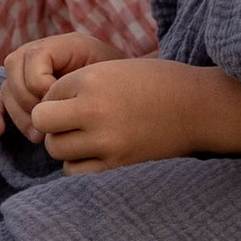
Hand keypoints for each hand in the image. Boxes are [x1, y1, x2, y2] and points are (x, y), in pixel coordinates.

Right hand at [0, 28, 108, 139]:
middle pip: (14, 74)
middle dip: (30, 103)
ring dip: (19, 116)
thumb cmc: (117, 86)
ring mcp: (25, 74)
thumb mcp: (108, 75)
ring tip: (39, 136)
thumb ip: (82, 79)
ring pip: (6, 92)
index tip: (65, 101)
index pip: (34, 58)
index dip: (43, 82)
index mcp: (60, 45)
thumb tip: (48, 102)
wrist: (122, 96)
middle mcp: (37, 54)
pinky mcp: (18, 94)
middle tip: (52, 124)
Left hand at [25, 57, 240, 172]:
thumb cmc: (156, 83)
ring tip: (84, 136)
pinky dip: (77, 164)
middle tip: (71, 120)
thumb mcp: (114, 69)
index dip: (58, 97)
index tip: (79, 98)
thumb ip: (79, 86)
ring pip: (55, 149)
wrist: (198, 107)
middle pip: (42, 122)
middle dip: (51, 122)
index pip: (47, 94)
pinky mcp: (116, 164)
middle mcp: (94, 109)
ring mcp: (105, 140)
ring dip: (63, 144)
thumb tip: (42, 113)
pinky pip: (74, 171)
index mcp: (93, 79)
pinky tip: (94, 153)